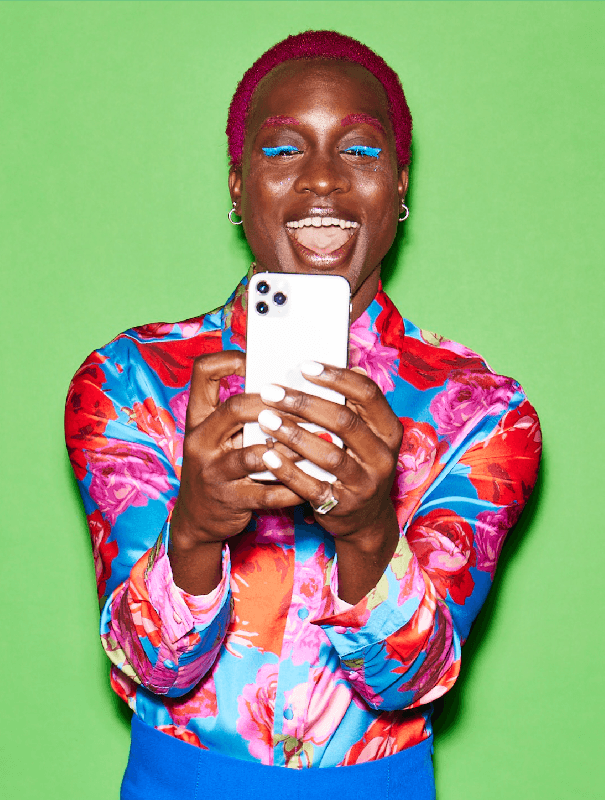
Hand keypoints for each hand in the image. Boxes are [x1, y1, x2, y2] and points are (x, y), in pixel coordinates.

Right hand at [169, 351, 301, 593]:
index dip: (230, 359)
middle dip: (272, 404)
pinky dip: (292, 487)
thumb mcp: (218, 436)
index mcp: (199, 418)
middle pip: (234, 409)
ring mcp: (214, 472)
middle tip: (301, 403)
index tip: (257, 359)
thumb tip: (289, 386)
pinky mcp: (230, 500)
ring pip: (254, 455)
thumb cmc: (219, 467)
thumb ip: (242, 415)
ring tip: (315, 442)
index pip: (203, 372)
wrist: (197, 518)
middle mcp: (201, 440)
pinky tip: (312, 480)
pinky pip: (267, 493)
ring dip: (289, 448)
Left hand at [257, 362, 402, 540]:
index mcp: (390, 431)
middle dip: (304, 403)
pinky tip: (268, 454)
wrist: (366, 519)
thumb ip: (356, 405)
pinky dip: (288, 470)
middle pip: (343, 421)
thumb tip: (349, 364)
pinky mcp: (342, 505)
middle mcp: (382, 457)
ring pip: (328, 453)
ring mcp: (364, 484)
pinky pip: (312, 485)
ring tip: (265, 419)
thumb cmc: (359, 464)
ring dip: (293, 434)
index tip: (304, 366)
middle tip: (271, 391)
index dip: (336, 377)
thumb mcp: (367, 435)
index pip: (368, 394)